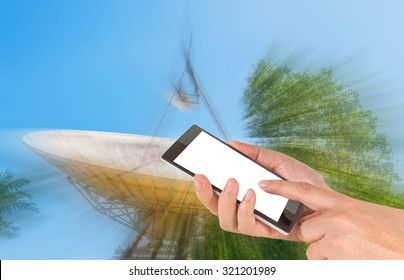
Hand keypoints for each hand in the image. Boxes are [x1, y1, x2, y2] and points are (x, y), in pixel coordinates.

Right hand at [193, 140, 331, 240]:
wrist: (326, 198)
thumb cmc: (302, 181)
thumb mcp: (278, 161)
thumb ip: (255, 154)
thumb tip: (232, 144)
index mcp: (244, 192)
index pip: (217, 193)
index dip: (203, 187)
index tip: (197, 172)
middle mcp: (245, 209)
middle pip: (215, 209)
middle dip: (205, 195)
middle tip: (205, 177)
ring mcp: (255, 221)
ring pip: (226, 221)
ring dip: (226, 202)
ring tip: (233, 183)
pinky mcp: (267, 231)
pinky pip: (248, 227)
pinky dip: (246, 210)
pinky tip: (253, 194)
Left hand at [259, 180, 403, 258]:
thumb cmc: (394, 235)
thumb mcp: (366, 217)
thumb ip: (341, 215)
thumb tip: (321, 223)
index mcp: (345, 205)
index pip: (305, 191)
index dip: (282, 186)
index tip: (264, 183)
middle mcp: (338, 219)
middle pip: (307, 229)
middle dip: (318, 238)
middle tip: (346, 242)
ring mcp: (337, 240)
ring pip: (314, 251)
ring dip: (329, 255)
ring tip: (355, 253)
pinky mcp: (337, 260)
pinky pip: (322, 264)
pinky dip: (335, 266)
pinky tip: (355, 261)